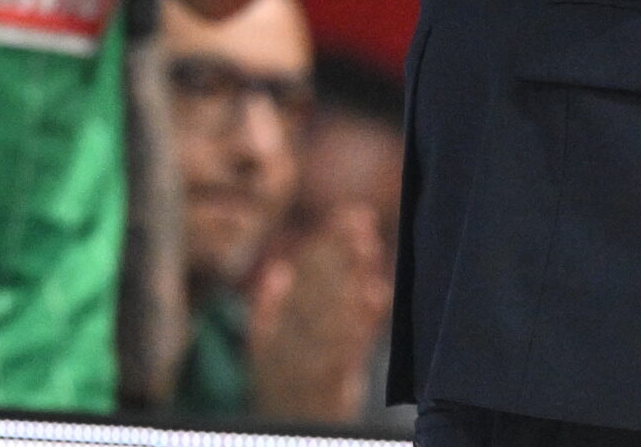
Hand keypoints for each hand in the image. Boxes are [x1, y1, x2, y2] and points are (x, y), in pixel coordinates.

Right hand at [248, 200, 391, 420]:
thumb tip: (278, 272)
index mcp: (274, 333)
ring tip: (368, 245)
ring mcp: (313, 363)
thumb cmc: (284, 392)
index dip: (325, 245)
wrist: (295, 439)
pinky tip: (376, 294)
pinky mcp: (334, 385)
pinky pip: (348, 348)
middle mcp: (291, 344)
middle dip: (340, 252)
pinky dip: (362, 321)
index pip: (303, 279)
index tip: (348, 216)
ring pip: (333, 309)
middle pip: (318, 288)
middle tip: (361, 220)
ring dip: (352, 276)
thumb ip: (267, 313)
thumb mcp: (264, 355)